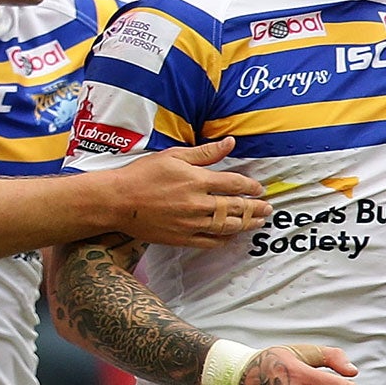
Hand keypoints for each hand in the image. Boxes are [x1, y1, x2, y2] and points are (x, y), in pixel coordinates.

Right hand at [112, 137, 269, 247]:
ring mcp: (190, 223)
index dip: (251, 187)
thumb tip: (230, 143)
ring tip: (257, 223)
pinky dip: (224, 239)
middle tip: (267, 209)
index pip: (234, 184)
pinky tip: (232, 236)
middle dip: (255, 208)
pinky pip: (210, 242)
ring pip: (227, 226)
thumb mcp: (174, 156)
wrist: (118, 201)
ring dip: (245, 224)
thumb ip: (205, 152)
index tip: (260, 189)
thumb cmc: (143, 175)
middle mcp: (197, 203)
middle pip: (236, 207)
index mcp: (197, 180)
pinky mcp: (182, 238)